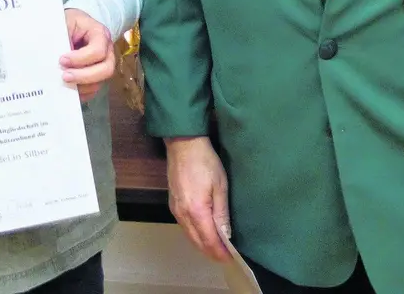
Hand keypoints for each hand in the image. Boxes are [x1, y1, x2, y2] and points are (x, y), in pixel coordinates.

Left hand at [60, 8, 114, 101]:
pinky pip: (92, 90)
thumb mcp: (63, 23)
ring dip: (80, 86)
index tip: (61, 59)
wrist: (66, 26)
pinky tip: (67, 89)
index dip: (81, 58)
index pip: (98, 50)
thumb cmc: (65, 23)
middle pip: (106, 69)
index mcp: (99, 34)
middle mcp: (106, 51)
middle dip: (84, 76)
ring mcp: (102, 65)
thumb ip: (60, 37)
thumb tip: (51, 56)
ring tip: (63, 83)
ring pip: (99, 82)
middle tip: (64, 76)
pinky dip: (80, 93)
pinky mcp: (94, 77)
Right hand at [165, 135, 231, 261]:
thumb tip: (225, 235)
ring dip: (202, 244)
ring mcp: (176, 210)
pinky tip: (203, 234)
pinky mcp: (173, 205)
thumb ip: (222, 213)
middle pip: (197, 241)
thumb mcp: (220, 186)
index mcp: (196, 211)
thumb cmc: (205, 162)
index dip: (219, 252)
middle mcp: (183, 215)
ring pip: (189, 236)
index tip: (230, 259)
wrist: (183, 145)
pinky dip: (195, 235)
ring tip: (216, 249)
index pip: (208, 240)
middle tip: (225, 258)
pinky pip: (184, 227)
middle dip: (210, 252)